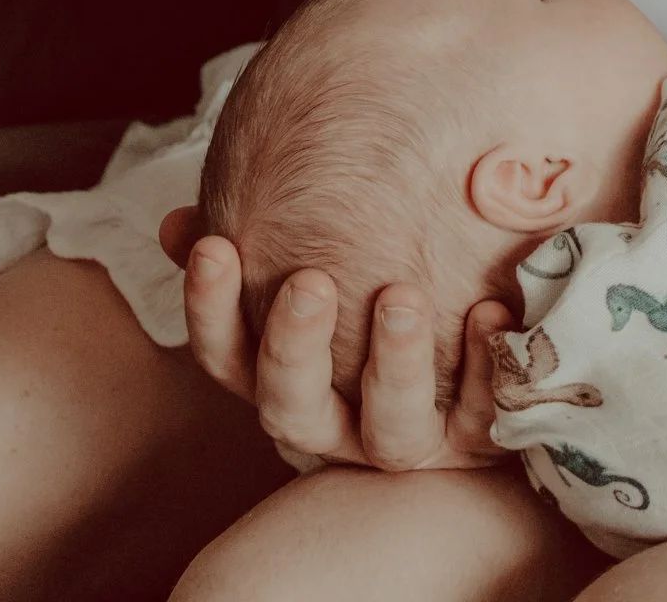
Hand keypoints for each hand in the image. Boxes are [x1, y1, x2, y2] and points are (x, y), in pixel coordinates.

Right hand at [160, 208, 507, 470]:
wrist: (471, 353)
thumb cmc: (369, 286)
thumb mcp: (312, 258)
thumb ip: (255, 239)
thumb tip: (176, 226)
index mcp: (284, 377)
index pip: (224, 355)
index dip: (210, 308)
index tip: (215, 244)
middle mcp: (333, 422)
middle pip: (291, 406)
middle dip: (294, 346)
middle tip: (309, 281)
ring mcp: (402, 437)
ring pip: (388, 430)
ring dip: (393, 365)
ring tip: (402, 297)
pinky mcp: (472, 440)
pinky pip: (478, 417)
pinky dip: (483, 366)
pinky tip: (490, 309)